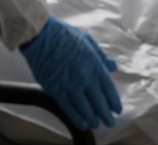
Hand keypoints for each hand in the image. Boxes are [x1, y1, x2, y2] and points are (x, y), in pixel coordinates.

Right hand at [19, 15, 121, 130]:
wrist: (41, 35)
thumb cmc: (63, 34)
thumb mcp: (87, 40)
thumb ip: (101, 56)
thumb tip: (113, 67)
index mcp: (94, 63)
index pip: (109, 88)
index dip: (114, 101)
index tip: (117, 109)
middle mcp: (84, 76)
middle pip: (99, 102)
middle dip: (106, 115)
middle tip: (110, 122)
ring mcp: (70, 84)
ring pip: (85, 108)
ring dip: (93, 118)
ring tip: (97, 124)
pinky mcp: (55, 89)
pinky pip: (68, 108)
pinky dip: (76, 118)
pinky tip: (83, 123)